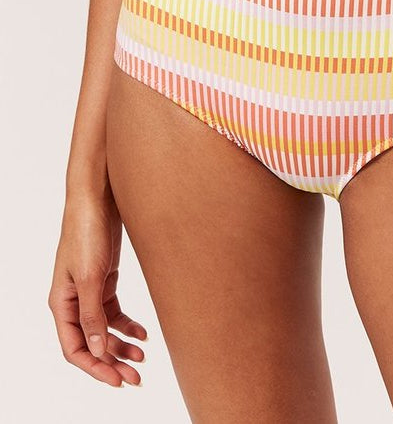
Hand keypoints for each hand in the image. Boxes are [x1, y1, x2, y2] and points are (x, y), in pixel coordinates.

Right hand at [48, 184, 146, 387]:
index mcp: (61, 304)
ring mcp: (89, 290)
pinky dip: (127, 325)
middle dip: (112, 362)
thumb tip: (96, 351)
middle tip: (135, 377)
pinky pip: (114, 311)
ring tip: (142, 358)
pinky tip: (143, 333)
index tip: (117, 381)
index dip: (95, 368)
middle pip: (91, 343)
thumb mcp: (91, 276)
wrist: (98, 198)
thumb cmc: (87, 232)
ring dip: (121, 345)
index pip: (75, 349)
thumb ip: (93, 315)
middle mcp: (73, 301)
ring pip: (104, 329)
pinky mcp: (104, 279)